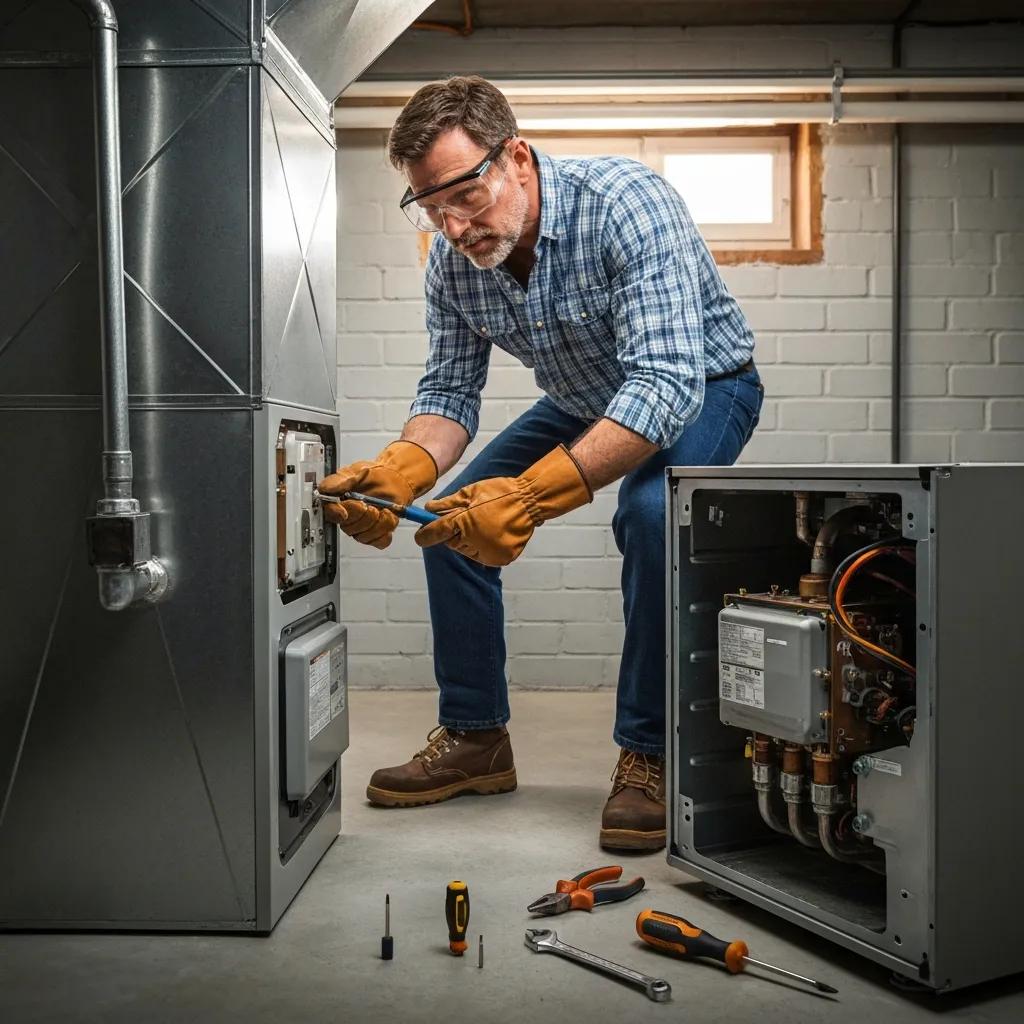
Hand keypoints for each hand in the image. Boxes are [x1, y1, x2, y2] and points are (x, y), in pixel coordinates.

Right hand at [319, 440, 436, 549]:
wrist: (394, 479)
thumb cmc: (373, 476)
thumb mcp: (355, 471)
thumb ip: (340, 480)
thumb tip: (330, 489)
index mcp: (337, 502)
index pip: (329, 513)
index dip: (336, 514)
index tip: (344, 512)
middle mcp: (347, 517)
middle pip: (348, 528)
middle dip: (362, 517)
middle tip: (370, 506)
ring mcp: (361, 528)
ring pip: (363, 537)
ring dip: (377, 523)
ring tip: (384, 510)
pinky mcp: (377, 533)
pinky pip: (379, 541)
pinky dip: (386, 529)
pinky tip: (388, 518)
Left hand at [414, 445, 591, 566]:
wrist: (530, 501)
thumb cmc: (499, 493)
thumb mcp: (470, 492)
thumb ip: (447, 503)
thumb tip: (429, 509)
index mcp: (464, 522)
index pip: (436, 533)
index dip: (426, 534)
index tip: (420, 536)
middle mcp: (474, 542)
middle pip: (452, 543)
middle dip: (455, 533)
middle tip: (468, 519)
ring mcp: (488, 553)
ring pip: (468, 551)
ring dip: (470, 541)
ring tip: (486, 523)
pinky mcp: (500, 559)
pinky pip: (485, 555)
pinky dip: (486, 547)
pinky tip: (495, 532)